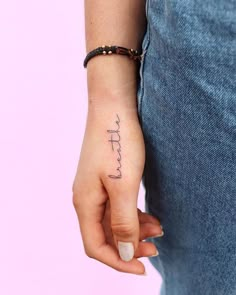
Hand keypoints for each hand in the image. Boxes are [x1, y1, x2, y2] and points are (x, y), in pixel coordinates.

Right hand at [72, 102, 162, 274]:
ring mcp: (94, 188)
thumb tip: (124, 253)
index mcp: (85, 203)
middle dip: (130, 245)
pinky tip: (147, 214)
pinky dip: (132, 215)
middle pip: (104, 235)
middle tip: (156, 246)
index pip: (96, 246)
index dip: (118, 262)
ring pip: (111, 221)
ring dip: (134, 229)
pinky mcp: (104, 179)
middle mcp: (86, 199)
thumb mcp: (124, 186)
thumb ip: (122, 221)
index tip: (143, 268)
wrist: (113, 109)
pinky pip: (115, 206)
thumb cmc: (117, 143)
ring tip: (158, 228)